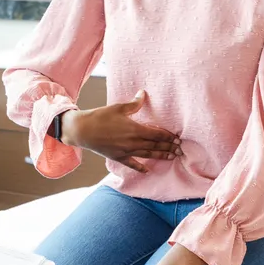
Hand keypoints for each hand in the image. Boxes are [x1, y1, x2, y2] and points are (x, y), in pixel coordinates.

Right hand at [61, 91, 181, 172]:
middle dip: (169, 147)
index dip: (168, 136)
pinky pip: (132, 164)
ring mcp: (126, 151)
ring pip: (148, 155)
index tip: (177, 138)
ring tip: (172, 157)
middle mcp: (133, 142)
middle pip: (155, 146)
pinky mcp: (118, 157)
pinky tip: (148, 171)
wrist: (83, 130)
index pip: (157, 134)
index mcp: (135, 129)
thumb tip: (143, 93)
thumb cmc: (100, 116)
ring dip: (161, 156)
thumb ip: (134, 103)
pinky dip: (140, 168)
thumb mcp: (118, 107)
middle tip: (180, 149)